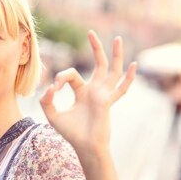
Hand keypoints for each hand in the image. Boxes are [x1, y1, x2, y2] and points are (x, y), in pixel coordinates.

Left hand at [39, 30, 136, 157]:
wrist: (84, 147)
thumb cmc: (71, 133)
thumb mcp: (52, 115)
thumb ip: (46, 101)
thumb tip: (49, 88)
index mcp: (81, 91)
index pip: (70, 75)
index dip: (60, 78)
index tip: (53, 89)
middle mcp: (95, 90)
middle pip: (98, 64)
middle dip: (95, 48)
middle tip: (91, 32)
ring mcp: (103, 95)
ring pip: (112, 71)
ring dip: (115, 55)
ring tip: (117, 39)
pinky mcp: (107, 102)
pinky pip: (121, 89)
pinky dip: (128, 78)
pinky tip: (134, 65)